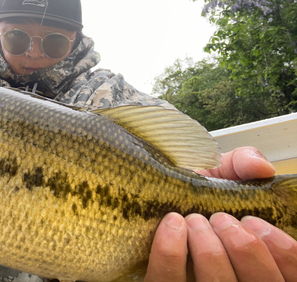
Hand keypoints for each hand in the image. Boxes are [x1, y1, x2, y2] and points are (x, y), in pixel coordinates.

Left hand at [144, 147, 296, 281]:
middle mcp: (236, 278)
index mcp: (256, 259)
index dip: (280, 250)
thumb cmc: (193, 190)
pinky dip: (170, 253)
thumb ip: (242, 165)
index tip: (253, 221)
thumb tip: (262, 167)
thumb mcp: (221, 174)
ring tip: (193, 220)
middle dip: (243, 247)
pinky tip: (172, 226)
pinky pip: (168, 281)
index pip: (289, 274)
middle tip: (220, 219)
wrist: (152, 192)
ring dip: (210, 251)